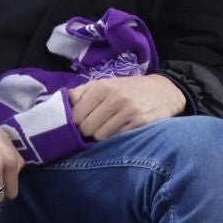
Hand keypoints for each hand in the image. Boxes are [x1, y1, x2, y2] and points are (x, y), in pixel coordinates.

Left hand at [69, 74, 187, 141]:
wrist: (164, 90)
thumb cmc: (128, 88)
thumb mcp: (105, 83)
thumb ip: (80, 93)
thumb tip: (58, 105)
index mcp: (102, 87)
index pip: (75, 116)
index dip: (74, 123)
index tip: (79, 124)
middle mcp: (115, 98)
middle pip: (86, 128)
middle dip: (87, 131)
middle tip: (93, 127)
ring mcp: (129, 111)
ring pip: (100, 136)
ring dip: (100, 136)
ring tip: (107, 128)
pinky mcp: (140, 123)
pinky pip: (116, 139)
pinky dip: (115, 138)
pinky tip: (120, 130)